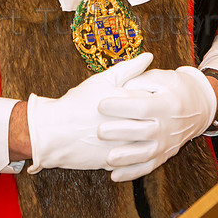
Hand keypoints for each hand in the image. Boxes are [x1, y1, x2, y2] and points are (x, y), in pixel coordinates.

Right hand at [27, 52, 153, 173]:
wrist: (53, 132)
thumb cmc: (76, 103)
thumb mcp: (101, 80)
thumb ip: (128, 68)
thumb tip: (149, 56)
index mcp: (128, 102)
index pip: (156, 97)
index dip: (161, 95)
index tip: (162, 93)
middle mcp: (130, 125)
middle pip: (157, 121)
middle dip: (162, 116)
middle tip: (163, 111)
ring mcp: (124, 145)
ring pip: (149, 142)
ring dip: (153, 136)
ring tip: (152, 128)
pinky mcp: (117, 161)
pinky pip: (136, 159)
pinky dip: (141, 152)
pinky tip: (140, 145)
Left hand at [98, 66, 216, 180]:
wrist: (200, 105)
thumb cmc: (174, 87)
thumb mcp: (161, 77)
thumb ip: (140, 81)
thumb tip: (120, 87)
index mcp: (167, 104)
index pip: (142, 106)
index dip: (122, 106)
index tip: (100, 104)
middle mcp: (168, 126)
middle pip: (143, 131)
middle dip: (120, 132)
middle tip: (99, 131)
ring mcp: (167, 143)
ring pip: (146, 154)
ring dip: (126, 158)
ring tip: (108, 158)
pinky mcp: (165, 155)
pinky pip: (148, 167)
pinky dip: (132, 173)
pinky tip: (114, 175)